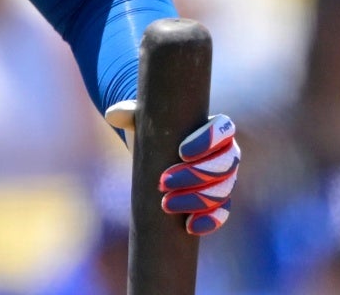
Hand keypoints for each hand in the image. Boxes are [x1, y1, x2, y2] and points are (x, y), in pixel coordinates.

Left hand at [105, 101, 239, 236]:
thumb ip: (128, 113)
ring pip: (223, 190)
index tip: (181, 152)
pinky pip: (222, 213)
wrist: (151, 154)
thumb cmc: (150, 130)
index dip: (208, 141)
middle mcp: (224, 153)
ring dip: (197, 200)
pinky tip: (190, 226)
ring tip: (166, 204)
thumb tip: (114, 115)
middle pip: (225, 164)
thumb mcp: (139, 120)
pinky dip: (209, 220)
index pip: (224, 129)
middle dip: (196, 175)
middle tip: (163, 182)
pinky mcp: (217, 202)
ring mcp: (224, 179)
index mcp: (212, 128)